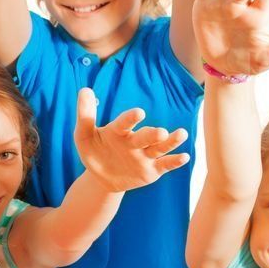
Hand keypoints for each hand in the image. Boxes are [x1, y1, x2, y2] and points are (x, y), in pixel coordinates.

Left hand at [74, 90, 188, 191]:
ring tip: (182, 134)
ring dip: (171, 141)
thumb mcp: (84, 136)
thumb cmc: (94, 151)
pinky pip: (165, 164)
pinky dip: (174, 161)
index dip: (131, 118)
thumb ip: (85, 116)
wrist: (101, 177)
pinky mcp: (152, 170)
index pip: (125, 123)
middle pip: (146, 136)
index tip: (139, 113)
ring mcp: (145, 155)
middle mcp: (135, 141)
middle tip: (160, 132)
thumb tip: (85, 89)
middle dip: (152, 134)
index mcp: (119, 131)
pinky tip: (184, 157)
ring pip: (160, 147)